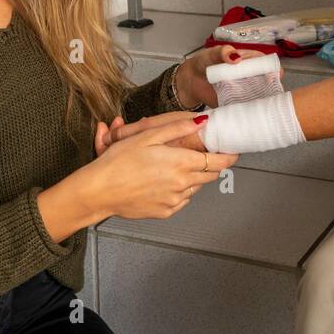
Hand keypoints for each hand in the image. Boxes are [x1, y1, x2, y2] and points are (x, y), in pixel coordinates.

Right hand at [79, 117, 236, 220]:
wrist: (99, 191)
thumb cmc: (118, 163)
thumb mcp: (146, 136)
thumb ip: (176, 128)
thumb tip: (201, 122)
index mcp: (181, 163)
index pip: (219, 162)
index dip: (230, 156)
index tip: (234, 151)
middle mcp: (183, 184)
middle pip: (211, 174)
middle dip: (211, 164)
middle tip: (200, 154)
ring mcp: (175, 200)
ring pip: (196, 187)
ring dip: (193, 176)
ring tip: (172, 167)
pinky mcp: (166, 211)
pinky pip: (182, 199)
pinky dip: (179, 190)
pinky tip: (162, 181)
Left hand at [176, 45, 269, 108]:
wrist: (190, 80)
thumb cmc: (203, 62)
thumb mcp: (213, 53)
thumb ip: (223, 52)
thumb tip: (236, 57)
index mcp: (247, 60)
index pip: (265, 63)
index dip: (273, 68)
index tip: (275, 74)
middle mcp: (249, 75)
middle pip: (267, 81)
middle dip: (272, 86)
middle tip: (270, 91)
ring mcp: (244, 90)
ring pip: (260, 95)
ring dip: (264, 100)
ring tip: (265, 104)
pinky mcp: (236, 102)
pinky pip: (247, 107)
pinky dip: (251, 110)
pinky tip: (254, 112)